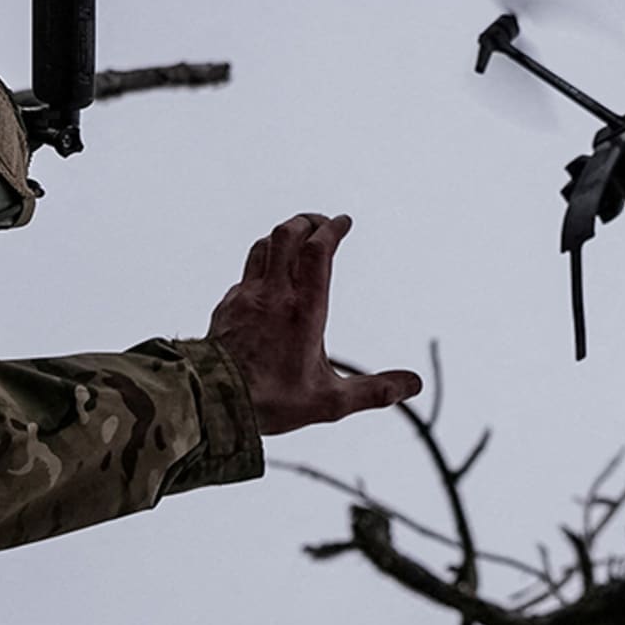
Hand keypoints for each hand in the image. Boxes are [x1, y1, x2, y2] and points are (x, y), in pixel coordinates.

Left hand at [207, 213, 422, 435]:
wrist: (211, 402)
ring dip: (281, 236)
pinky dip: (261, 266)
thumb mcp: (330, 402)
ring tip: (296, 240)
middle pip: (287, 234)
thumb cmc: (271, 401)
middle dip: (307, 221)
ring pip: (263, 247)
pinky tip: (266, 282)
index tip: (343, 222)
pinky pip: (245, 275)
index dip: (332, 229)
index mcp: (304, 309)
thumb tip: (412, 385)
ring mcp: (246, 298)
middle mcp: (274, 295)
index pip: (318, 250)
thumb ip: (373, 391)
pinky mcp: (226, 308)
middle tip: (321, 223)